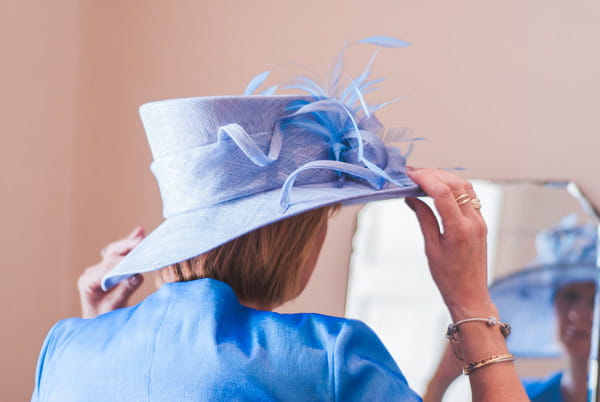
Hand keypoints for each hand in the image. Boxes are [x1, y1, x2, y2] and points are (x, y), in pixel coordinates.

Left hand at [78, 226, 144, 318]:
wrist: (96, 326)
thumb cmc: (102, 320)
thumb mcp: (113, 308)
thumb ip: (123, 291)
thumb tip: (137, 275)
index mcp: (88, 283)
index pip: (107, 268)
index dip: (123, 262)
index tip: (137, 259)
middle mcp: (92, 273)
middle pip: (110, 255)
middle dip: (126, 247)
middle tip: (141, 242)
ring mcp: (98, 269)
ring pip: (114, 251)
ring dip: (129, 243)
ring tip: (141, 233)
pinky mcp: (107, 268)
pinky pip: (118, 253)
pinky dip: (128, 245)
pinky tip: (139, 231)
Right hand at [405, 168, 492, 320]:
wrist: (470, 294)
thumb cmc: (448, 278)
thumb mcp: (431, 248)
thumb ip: (424, 219)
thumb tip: (412, 198)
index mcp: (459, 230)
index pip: (442, 192)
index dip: (425, 179)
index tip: (410, 174)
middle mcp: (473, 222)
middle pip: (455, 184)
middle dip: (433, 174)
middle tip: (413, 173)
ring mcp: (479, 221)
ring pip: (465, 187)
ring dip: (445, 177)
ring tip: (425, 176)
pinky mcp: (481, 223)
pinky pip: (469, 196)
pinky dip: (454, 187)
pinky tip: (439, 188)